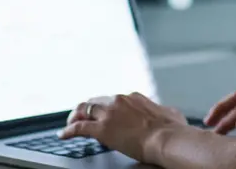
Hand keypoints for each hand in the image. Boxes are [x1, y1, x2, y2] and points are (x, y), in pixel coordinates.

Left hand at [61, 93, 186, 163]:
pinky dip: (69, 130)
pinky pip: (79, 127)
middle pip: (95, 101)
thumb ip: (162, 111)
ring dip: (75, 116)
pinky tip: (64, 135)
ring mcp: (109, 114)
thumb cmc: (172, 129)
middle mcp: (119, 101)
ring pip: (84, 110)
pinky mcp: (101, 129)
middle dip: (86, 109)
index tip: (102, 112)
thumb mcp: (171, 113)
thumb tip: (167, 113)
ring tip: (70, 124)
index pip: (112, 99)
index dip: (105, 107)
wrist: (166, 138)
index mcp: (134, 97)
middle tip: (81, 116)